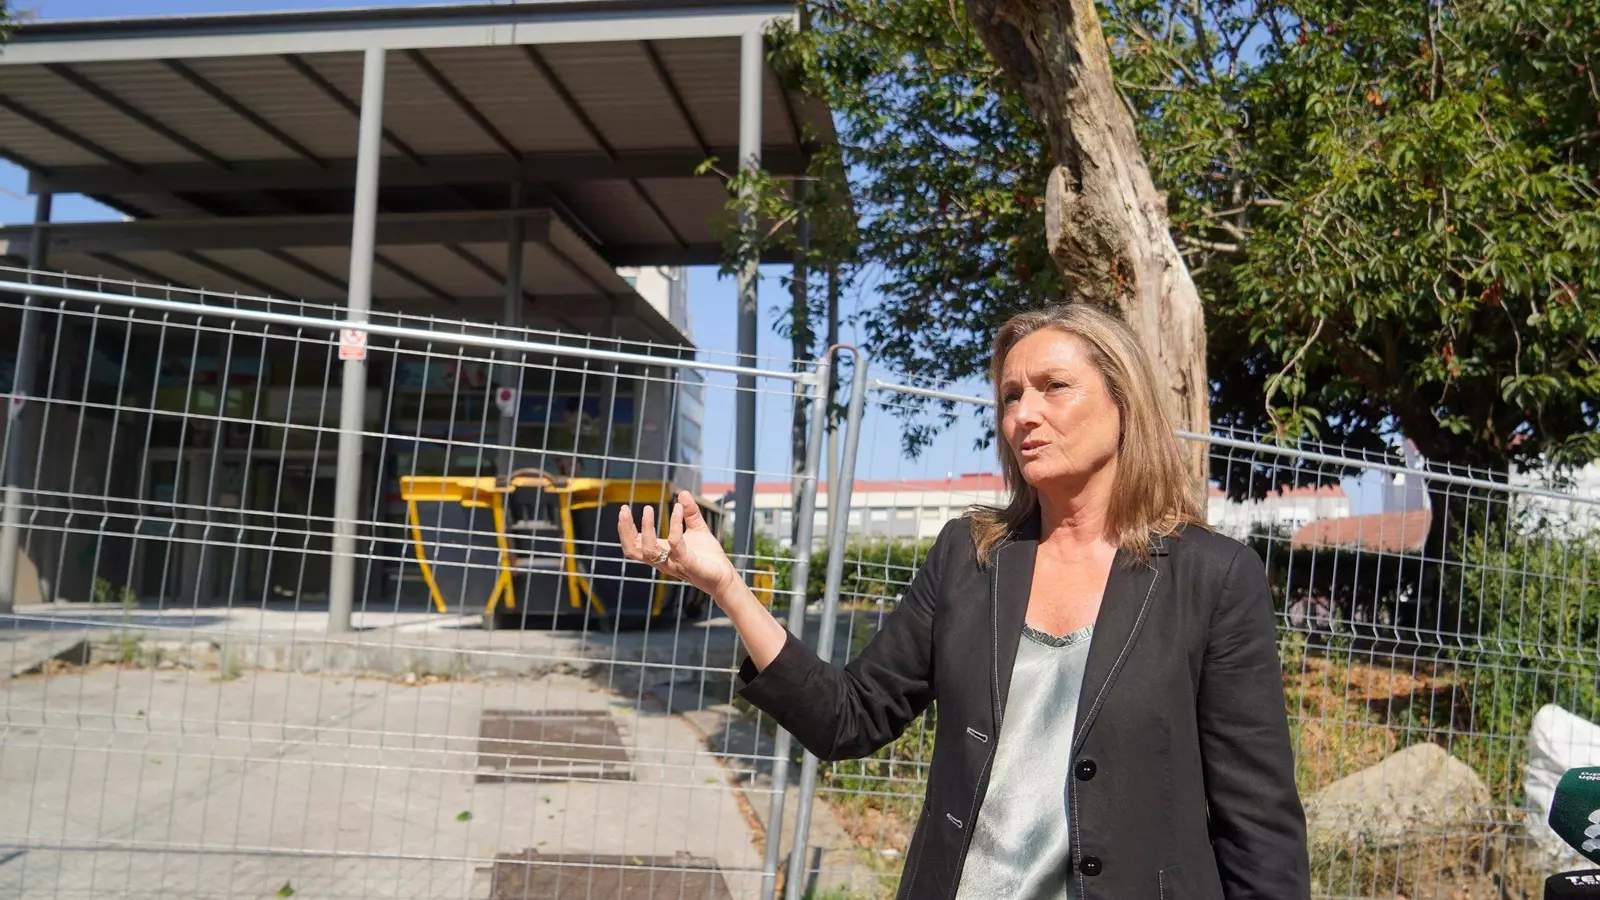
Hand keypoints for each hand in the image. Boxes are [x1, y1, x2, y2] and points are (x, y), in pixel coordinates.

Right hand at [617, 490, 739, 599]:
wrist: (724, 575)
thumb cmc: (708, 556)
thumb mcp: (697, 529)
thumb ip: (689, 513)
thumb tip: (682, 493)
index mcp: (661, 553)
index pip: (635, 544)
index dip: (626, 529)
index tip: (623, 509)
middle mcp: (662, 560)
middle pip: (634, 550)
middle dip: (625, 530)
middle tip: (624, 510)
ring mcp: (673, 563)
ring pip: (649, 550)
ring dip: (646, 528)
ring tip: (647, 508)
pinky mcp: (687, 563)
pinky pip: (676, 543)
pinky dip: (675, 525)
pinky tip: (678, 509)